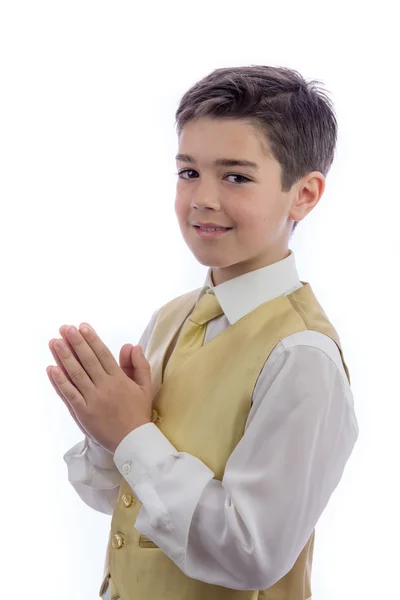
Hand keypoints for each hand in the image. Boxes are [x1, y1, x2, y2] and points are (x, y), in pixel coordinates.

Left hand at [47, 323, 152, 452]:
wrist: (133, 442)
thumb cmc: (139, 413)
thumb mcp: (145, 387)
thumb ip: (140, 365)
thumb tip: (132, 345)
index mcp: (119, 379)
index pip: (103, 354)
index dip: (91, 339)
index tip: (82, 326)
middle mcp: (105, 386)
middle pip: (87, 360)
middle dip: (75, 342)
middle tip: (65, 328)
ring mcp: (92, 399)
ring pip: (76, 374)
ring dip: (64, 357)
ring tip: (54, 342)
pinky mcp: (82, 412)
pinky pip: (69, 394)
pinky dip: (59, 381)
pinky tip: (51, 368)